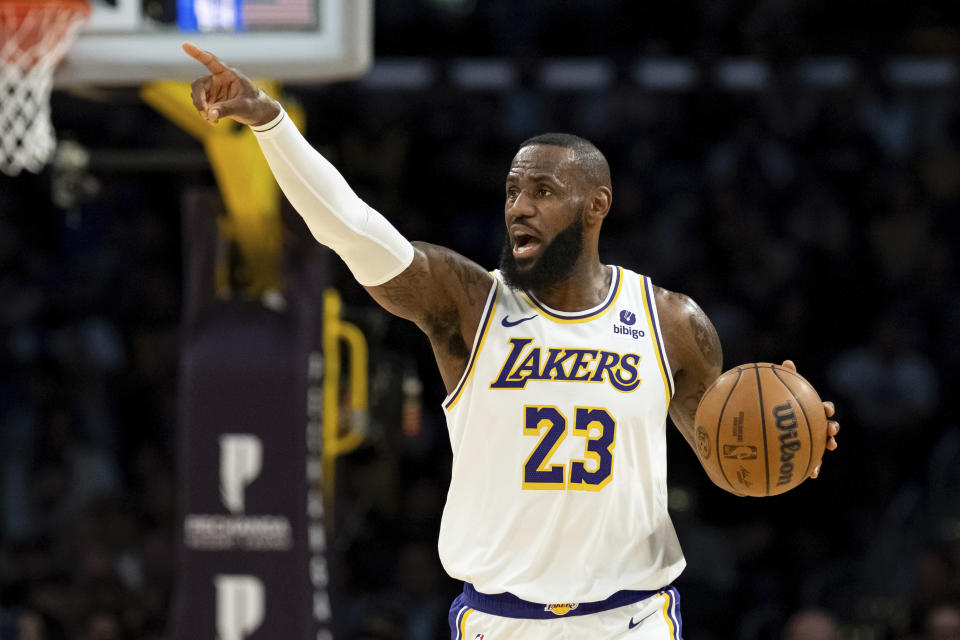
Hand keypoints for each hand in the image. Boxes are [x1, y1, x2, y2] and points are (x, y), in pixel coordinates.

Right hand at [182, 42, 280, 125]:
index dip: (198, 53)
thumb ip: (227, 109)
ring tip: (212, 119)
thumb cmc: (255, 105)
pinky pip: (201, 105)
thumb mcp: (243, 107)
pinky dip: (204, 113)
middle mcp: (218, 80)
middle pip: (199, 84)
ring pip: (197, 96)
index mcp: (228, 74)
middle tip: (204, 112)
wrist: (260, 114)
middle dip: (198, 99)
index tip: (185, 44)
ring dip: (201, 108)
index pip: (210, 61)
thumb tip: (210, 115)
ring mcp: (213, 90)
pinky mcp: (212, 101)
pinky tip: (213, 121)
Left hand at [780, 359, 838, 477]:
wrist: (767, 423)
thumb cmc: (774, 405)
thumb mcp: (778, 391)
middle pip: (828, 426)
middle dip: (832, 428)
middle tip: (830, 430)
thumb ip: (784, 378)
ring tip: (827, 449)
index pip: (823, 408)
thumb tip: (788, 362)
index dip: (827, 409)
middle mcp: (814, 425)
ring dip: (827, 447)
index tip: (826, 410)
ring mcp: (811, 440)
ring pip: (823, 444)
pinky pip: (811, 462)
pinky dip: (814, 468)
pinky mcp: (805, 454)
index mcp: (810, 411)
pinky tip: (812, 475)